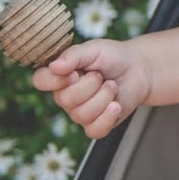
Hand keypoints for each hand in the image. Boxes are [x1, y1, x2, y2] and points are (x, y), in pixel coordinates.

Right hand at [32, 38, 150, 138]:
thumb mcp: (93, 49)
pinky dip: (108, 117)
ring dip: (104, 97)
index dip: (55, 79)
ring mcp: (80, 112)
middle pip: (65, 99)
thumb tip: (54, 66)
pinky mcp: (96, 125)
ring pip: (82, 114)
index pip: (40, 81)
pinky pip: (94, 130)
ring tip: (112, 86)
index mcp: (60, 76)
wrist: (138, 69)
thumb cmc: (112, 57)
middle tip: (101, 76)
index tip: (75, 73)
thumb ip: (74, 55)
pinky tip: (116, 105)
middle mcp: (65, 96)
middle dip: (90, 85)